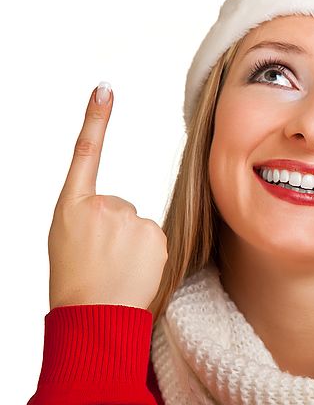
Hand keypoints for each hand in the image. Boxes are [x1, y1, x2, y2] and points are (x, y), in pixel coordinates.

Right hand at [48, 83, 167, 311]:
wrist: (93, 314)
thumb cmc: (76, 281)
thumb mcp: (68, 239)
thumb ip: (90, 216)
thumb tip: (118, 212)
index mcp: (71, 205)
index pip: (85, 153)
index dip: (95, 120)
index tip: (105, 90)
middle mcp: (101, 205)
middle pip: (119, 208)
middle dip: (114, 231)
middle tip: (101, 259)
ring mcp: (130, 218)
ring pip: (137, 225)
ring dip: (131, 244)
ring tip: (115, 268)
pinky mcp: (155, 234)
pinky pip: (154, 238)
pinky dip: (147, 253)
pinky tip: (132, 270)